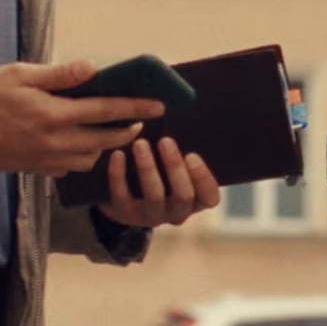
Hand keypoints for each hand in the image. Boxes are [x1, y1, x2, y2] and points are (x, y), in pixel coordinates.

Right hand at [0, 60, 163, 174]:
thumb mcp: (20, 75)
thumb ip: (59, 75)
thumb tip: (93, 67)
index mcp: (53, 114)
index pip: (107, 111)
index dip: (137, 107)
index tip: (158, 104)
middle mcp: (54, 141)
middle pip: (106, 139)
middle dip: (128, 130)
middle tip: (141, 121)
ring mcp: (45, 159)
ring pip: (90, 157)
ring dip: (106, 146)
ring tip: (113, 131)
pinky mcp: (36, 169)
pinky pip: (70, 167)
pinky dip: (83, 157)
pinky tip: (81, 143)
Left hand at [97, 135, 220, 228]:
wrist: (125, 197)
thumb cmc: (161, 172)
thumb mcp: (176, 166)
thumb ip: (185, 149)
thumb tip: (185, 110)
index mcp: (195, 200)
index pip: (209, 197)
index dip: (203, 179)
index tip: (192, 154)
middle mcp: (176, 212)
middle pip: (183, 196)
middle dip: (175, 167)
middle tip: (166, 141)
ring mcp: (150, 215)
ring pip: (154, 196)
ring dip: (148, 168)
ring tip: (140, 143)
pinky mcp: (124, 214)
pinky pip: (122, 195)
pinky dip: (119, 174)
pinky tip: (117, 154)